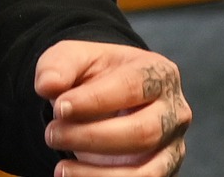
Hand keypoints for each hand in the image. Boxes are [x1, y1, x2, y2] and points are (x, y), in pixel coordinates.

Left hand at [35, 40, 189, 175]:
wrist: (104, 98)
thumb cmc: (93, 75)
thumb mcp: (74, 57)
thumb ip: (59, 65)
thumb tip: (48, 85)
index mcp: (159, 73)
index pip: (133, 86)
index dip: (95, 99)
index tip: (60, 108)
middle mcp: (175, 111)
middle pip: (143, 131)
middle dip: (92, 137)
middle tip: (52, 134)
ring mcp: (173, 146)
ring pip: (146, 171)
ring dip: (98, 173)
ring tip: (61, 167)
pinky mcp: (163, 172)